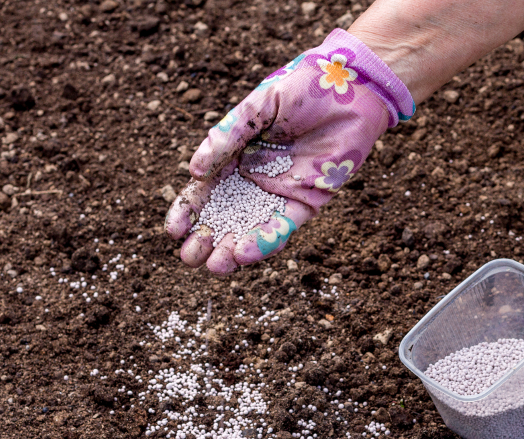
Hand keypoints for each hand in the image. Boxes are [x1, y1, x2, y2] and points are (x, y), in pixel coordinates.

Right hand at [164, 29, 413, 274]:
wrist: (351, 87)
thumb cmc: (303, 88)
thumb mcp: (258, 107)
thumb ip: (227, 137)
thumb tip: (194, 172)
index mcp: (236, 156)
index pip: (206, 190)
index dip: (188, 211)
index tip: (172, 230)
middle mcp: (256, 179)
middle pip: (226, 216)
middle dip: (207, 239)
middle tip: (190, 258)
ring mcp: (282, 191)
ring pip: (254, 227)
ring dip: (234, 248)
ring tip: (215, 266)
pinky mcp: (310, 199)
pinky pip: (285, 225)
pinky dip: (267, 240)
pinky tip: (246, 253)